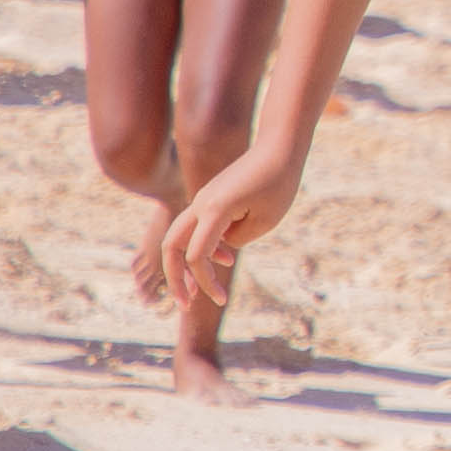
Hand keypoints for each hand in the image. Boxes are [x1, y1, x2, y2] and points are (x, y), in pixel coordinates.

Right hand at [148, 139, 302, 306]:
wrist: (279, 146)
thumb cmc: (278, 182)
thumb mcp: (265, 220)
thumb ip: (238, 240)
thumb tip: (222, 248)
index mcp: (214, 210)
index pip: (196, 256)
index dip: (205, 282)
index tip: (221, 300)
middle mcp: (201, 204)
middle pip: (171, 245)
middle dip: (175, 278)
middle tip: (187, 304)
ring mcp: (203, 200)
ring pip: (179, 236)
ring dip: (184, 264)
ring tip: (197, 291)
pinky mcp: (211, 199)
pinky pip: (196, 228)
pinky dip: (203, 247)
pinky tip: (225, 260)